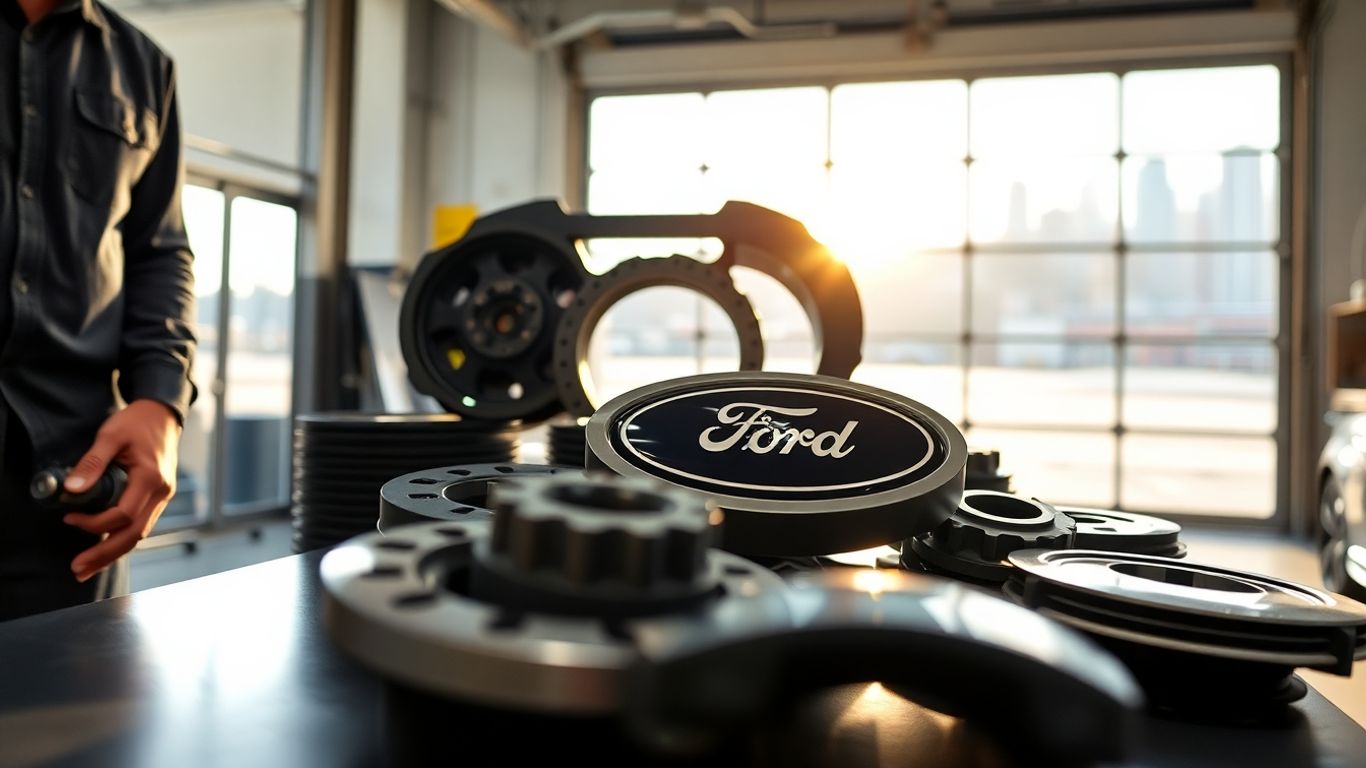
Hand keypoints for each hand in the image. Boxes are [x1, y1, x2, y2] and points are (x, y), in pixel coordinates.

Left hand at [62, 399, 181, 581]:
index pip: (123, 515)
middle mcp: (162, 493)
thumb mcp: (111, 435)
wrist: (163, 414)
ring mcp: (163, 496)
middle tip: (78, 569)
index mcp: (151, 479)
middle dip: (105, 555)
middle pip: (134, 535)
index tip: (69, 518)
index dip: (94, 523)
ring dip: (113, 553)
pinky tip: (106, 546)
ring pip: (139, 534)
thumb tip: (71, 490)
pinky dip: (123, 539)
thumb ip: (92, 462)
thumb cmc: (137, 422)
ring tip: (88, 567)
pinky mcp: (158, 497)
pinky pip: (141, 524)